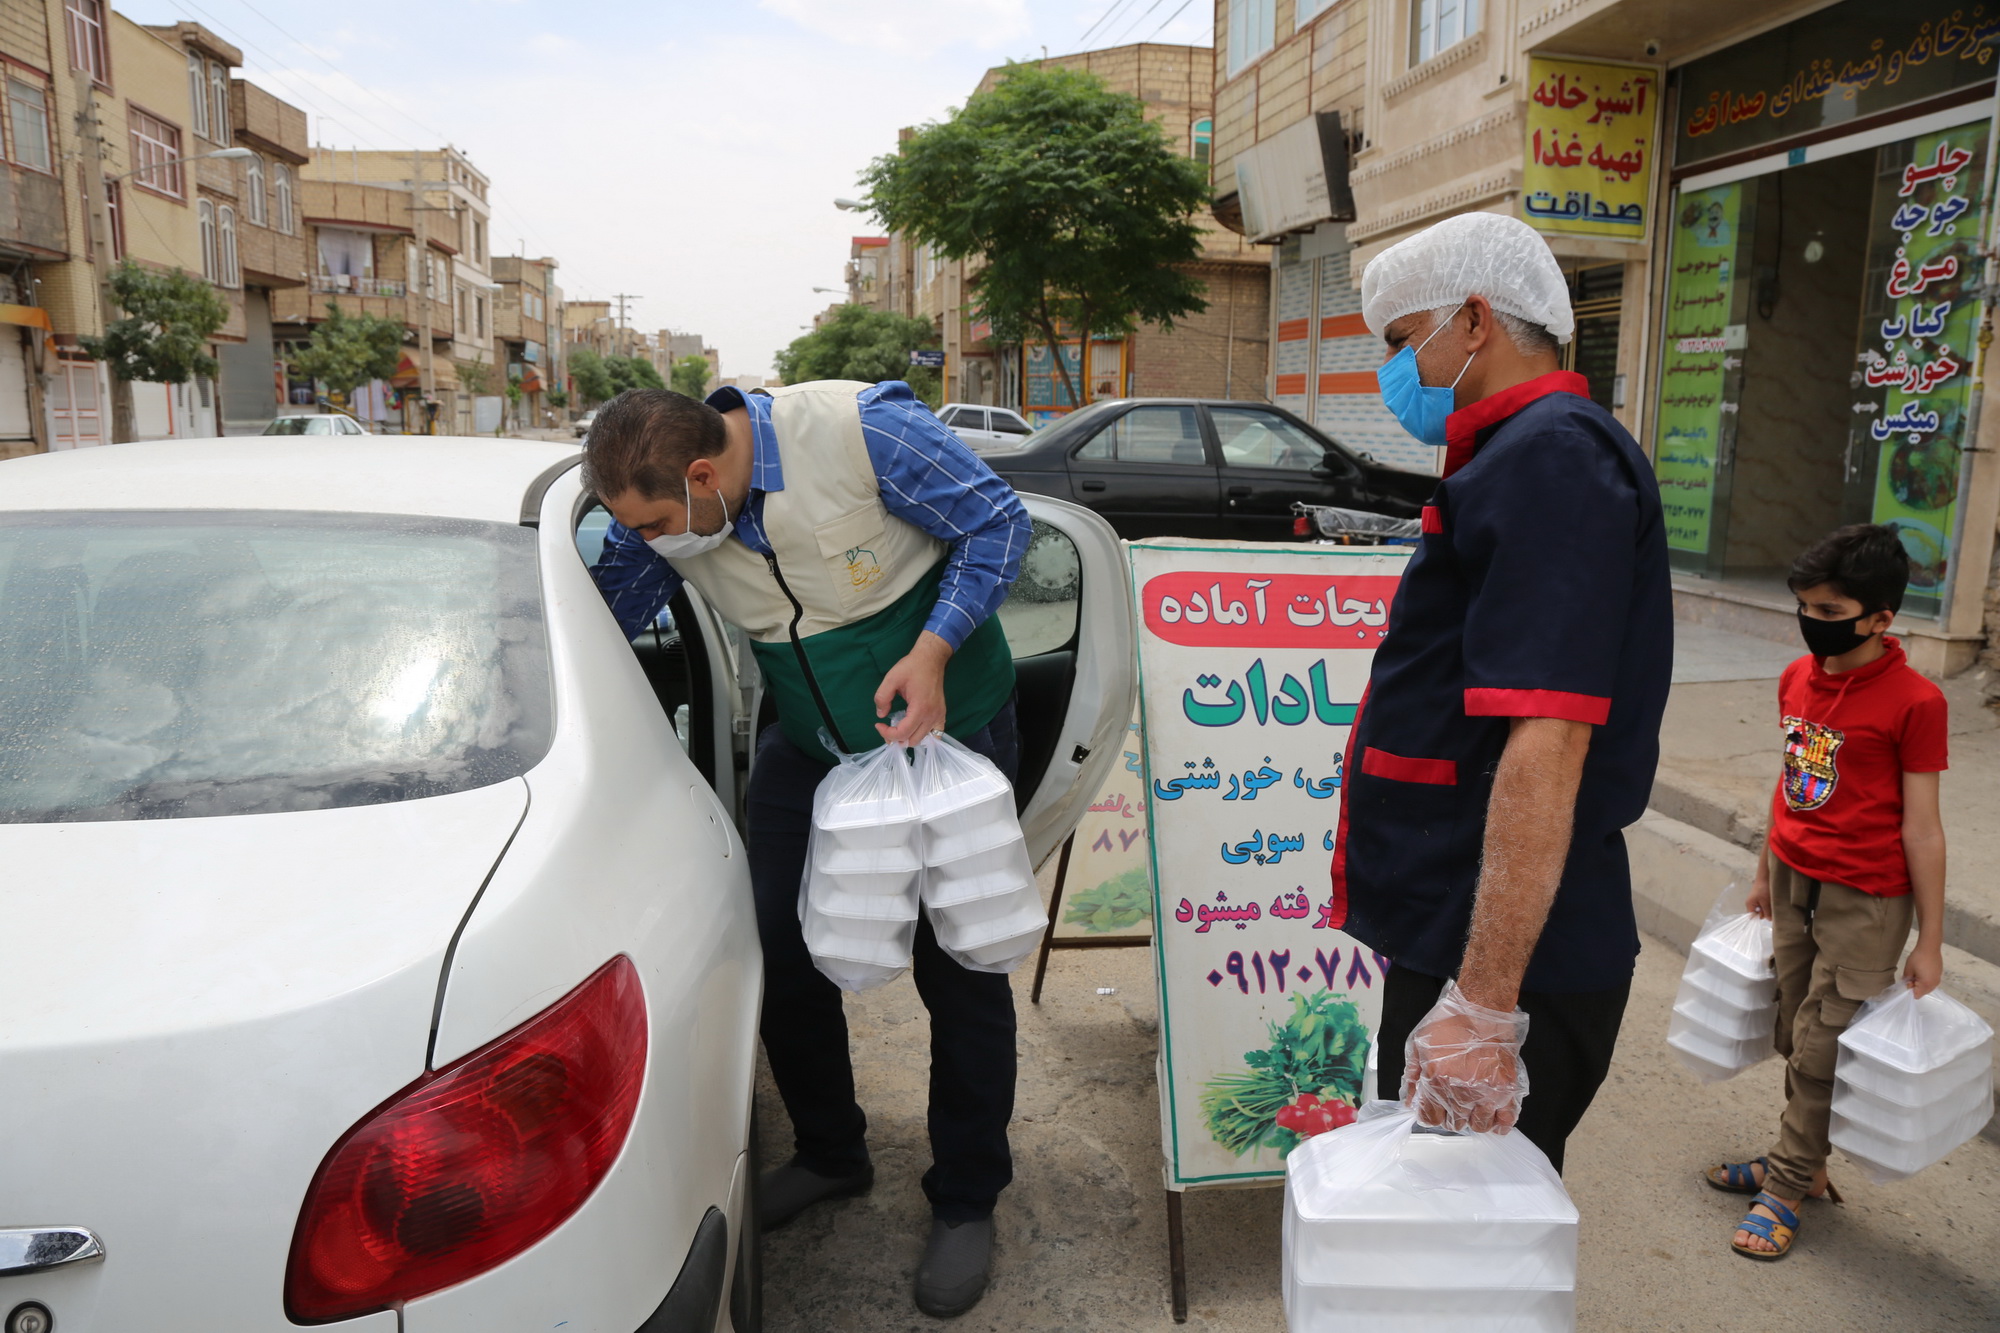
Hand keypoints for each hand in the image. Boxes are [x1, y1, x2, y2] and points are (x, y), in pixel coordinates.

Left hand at [874, 631, 952, 744]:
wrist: (931, 659)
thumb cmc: (912, 667)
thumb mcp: (891, 678)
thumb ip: (882, 697)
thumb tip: (881, 714)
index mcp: (920, 708)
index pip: (902, 733)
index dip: (887, 733)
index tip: (878, 724)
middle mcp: (932, 716)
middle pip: (912, 740)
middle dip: (896, 738)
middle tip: (886, 728)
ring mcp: (939, 716)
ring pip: (923, 740)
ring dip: (909, 738)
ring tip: (898, 729)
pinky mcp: (941, 714)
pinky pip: (935, 734)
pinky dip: (924, 736)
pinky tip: (914, 729)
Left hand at [1401, 980, 1529, 1134]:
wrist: (1482, 1008)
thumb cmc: (1451, 1021)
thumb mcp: (1419, 1044)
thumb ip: (1413, 1075)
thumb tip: (1410, 1101)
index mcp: (1436, 1080)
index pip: (1430, 1117)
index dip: (1431, 1115)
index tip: (1434, 1110)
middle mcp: (1459, 1091)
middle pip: (1454, 1123)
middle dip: (1452, 1116)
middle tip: (1455, 1102)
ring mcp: (1485, 1092)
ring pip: (1478, 1125)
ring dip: (1474, 1120)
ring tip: (1474, 1108)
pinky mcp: (1506, 1088)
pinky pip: (1505, 1120)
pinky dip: (1500, 1125)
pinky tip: (1495, 1121)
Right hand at [1745, 877, 1771, 920]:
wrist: (1765, 878)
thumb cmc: (1763, 889)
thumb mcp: (1766, 902)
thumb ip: (1767, 911)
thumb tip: (1769, 920)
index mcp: (1749, 905)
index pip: (1752, 916)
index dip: (1759, 917)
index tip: (1766, 915)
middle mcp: (1751, 904)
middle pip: (1757, 913)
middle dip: (1765, 912)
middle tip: (1770, 907)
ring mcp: (1755, 901)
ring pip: (1761, 909)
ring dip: (1767, 908)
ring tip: (1770, 903)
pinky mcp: (1759, 898)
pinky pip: (1763, 905)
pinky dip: (1767, 905)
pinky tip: (1770, 901)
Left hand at [1903, 940, 1942, 998]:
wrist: (1930, 947)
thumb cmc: (1918, 958)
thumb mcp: (1908, 969)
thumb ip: (1906, 979)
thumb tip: (1906, 983)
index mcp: (1926, 984)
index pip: (1917, 995)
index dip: (1910, 990)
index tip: (1908, 982)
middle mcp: (1934, 984)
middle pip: (1923, 992)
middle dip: (1916, 987)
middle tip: (1911, 977)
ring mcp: (1938, 979)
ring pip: (1928, 987)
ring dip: (1921, 984)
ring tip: (1916, 973)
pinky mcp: (1939, 974)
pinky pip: (1932, 982)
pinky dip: (1926, 980)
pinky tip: (1922, 971)